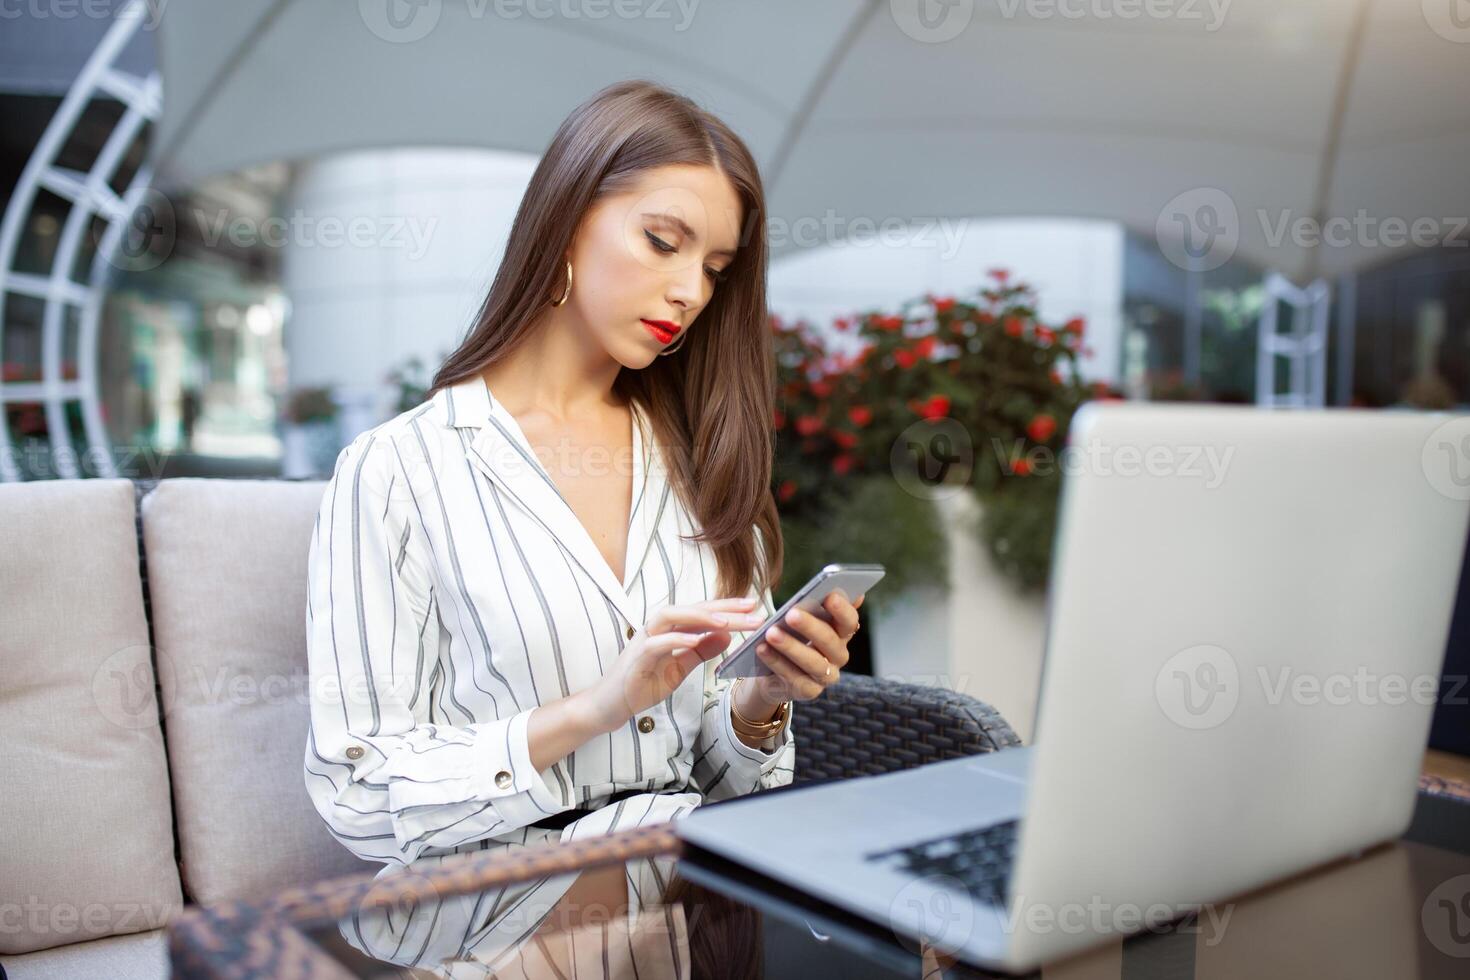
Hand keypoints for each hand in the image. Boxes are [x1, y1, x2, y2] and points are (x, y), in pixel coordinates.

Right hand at [585, 597, 768, 731]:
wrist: (611, 705)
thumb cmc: (643, 683)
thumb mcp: (680, 668)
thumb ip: (701, 651)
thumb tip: (727, 636)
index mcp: (669, 630)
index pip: (702, 613)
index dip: (728, 607)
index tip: (755, 606)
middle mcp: (657, 629)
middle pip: (692, 609)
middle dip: (723, 608)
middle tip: (752, 609)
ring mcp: (645, 640)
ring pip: (671, 617)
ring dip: (699, 616)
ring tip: (726, 621)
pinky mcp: (636, 658)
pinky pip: (656, 644)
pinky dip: (676, 640)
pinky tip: (695, 640)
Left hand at [746, 590, 864, 707]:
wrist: (774, 672)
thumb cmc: (793, 637)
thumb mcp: (804, 619)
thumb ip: (820, 605)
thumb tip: (847, 590)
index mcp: (841, 633)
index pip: (849, 621)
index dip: (842, 610)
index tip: (830, 595)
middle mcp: (839, 656)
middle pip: (830, 641)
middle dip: (810, 627)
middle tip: (791, 614)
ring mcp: (826, 676)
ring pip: (813, 662)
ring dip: (791, 647)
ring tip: (771, 633)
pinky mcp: (809, 691)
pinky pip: (793, 677)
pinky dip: (776, 662)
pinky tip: (761, 649)